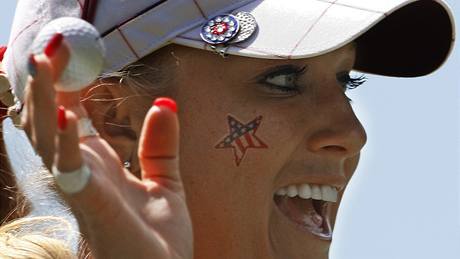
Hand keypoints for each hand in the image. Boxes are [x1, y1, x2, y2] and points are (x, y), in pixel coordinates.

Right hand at [22, 36, 192, 258]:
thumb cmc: (160, 242)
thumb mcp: (166, 184)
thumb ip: (160, 145)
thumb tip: (166, 103)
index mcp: (98, 166)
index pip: (70, 116)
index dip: (62, 85)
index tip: (62, 52)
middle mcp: (83, 175)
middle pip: (50, 122)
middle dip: (43, 85)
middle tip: (46, 45)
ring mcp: (83, 191)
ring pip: (50, 140)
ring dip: (45, 101)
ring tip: (42, 63)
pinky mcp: (93, 208)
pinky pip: (72, 172)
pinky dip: (66, 144)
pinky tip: (65, 116)